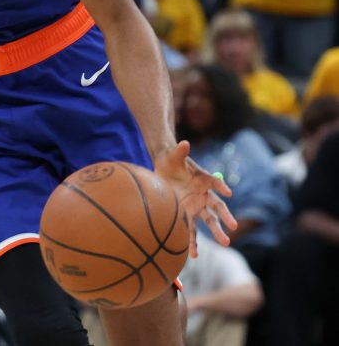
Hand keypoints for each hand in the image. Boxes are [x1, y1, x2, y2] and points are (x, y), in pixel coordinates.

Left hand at [153, 140, 236, 256]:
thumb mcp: (173, 155)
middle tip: (234, 228)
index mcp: (204, 179)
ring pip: (209, 221)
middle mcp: (204, 195)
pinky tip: (192, 255)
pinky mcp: (186, 214)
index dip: (222, 186)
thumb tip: (185, 143)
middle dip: (226, 217)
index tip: (227, 193)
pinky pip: (190, 230)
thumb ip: (180, 151)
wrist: (162, 169)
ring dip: (216, 232)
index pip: (216, 183)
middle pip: (217, 207)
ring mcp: (196, 206)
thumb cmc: (171, 161)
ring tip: (226, 243)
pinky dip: (192, 242)